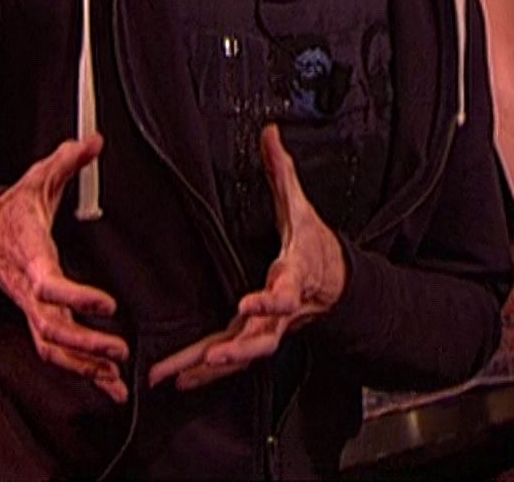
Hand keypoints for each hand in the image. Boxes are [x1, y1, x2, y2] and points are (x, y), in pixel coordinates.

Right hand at [0, 134, 128, 402]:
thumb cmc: (13, 208)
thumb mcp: (37, 178)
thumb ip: (66, 160)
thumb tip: (94, 141)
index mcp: (29, 255)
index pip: (48, 284)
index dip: (75, 297)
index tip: (107, 304)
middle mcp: (27, 288)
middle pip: (50, 326)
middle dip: (84, 344)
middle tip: (118, 350)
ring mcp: (30, 306)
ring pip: (51, 346)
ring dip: (83, 366)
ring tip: (116, 380)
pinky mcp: (36, 317)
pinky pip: (55, 351)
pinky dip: (80, 370)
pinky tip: (107, 382)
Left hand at [149, 125, 346, 390]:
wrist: (334, 280)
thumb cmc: (313, 245)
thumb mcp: (301, 207)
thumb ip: (282, 172)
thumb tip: (270, 134)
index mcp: (292, 278)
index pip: (284, 294)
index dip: (269, 302)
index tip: (249, 303)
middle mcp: (281, 312)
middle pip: (262, 337)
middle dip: (236, 350)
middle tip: (210, 359)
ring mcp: (268, 329)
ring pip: (242, 354)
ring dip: (212, 368)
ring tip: (179, 376)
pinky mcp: (254, 337)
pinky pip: (230, 359)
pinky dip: (205, 372)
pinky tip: (179, 379)